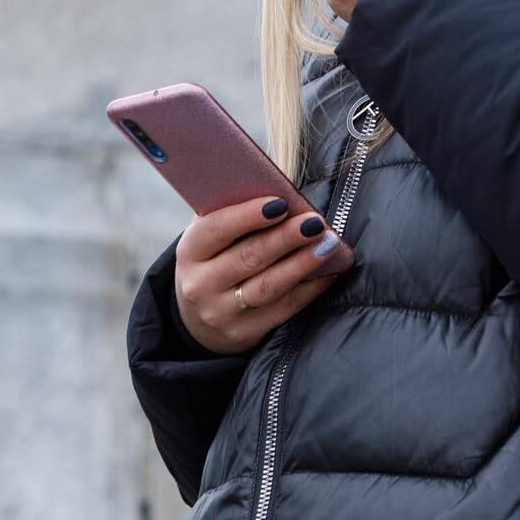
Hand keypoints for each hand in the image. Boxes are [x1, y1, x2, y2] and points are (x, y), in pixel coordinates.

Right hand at [174, 197, 343, 354]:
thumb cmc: (214, 260)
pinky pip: (284, 309)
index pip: (216, 230)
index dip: (247, 216)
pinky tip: (329, 271)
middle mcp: (201, 285)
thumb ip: (230, 211)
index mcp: (190, 252)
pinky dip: (310, 289)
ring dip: (302, 263)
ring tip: (328, 244)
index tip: (280, 203)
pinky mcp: (246, 333)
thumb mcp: (208, 238)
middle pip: (248, 258)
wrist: (199, 318)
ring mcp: (222, 313)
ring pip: (268, 286)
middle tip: (313, 222)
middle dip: (284, 238)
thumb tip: (273, 186)